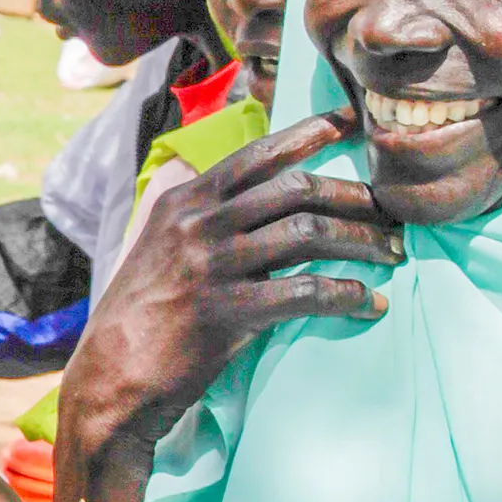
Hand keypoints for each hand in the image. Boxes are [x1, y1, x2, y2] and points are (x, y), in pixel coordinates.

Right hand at [66, 109, 398, 451]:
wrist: (109, 378)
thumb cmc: (144, 318)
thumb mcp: (162, 251)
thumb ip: (206, 223)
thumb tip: (267, 208)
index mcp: (183, 202)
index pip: (257, 154)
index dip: (309, 133)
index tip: (350, 122)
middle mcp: (198, 223)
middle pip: (296, 188)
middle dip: (354, 195)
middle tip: (389, 212)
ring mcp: (211, 264)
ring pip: (309, 231)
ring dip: (363, 241)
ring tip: (392, 254)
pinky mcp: (227, 310)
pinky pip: (306, 291)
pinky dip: (348, 295)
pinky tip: (370, 303)